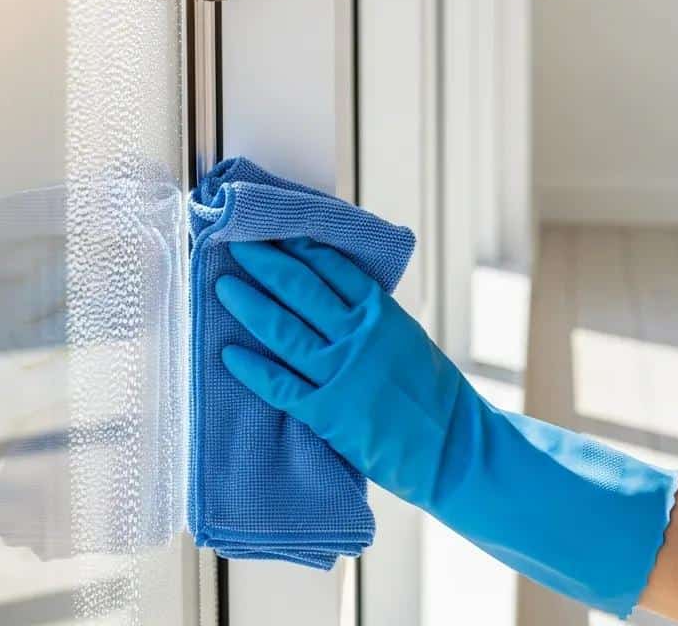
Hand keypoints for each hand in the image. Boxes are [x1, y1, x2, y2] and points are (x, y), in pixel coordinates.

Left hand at [218, 237, 463, 506]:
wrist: (454, 445)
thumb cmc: (434, 393)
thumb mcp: (407, 337)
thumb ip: (370, 316)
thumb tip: (333, 294)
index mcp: (380, 312)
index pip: (332, 267)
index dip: (298, 247)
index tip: (273, 231)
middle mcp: (357, 335)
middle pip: (300, 289)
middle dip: (265, 263)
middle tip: (235, 243)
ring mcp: (341, 373)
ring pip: (283, 329)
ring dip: (249, 305)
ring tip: (223, 286)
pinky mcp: (328, 412)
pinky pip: (281, 386)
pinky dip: (252, 370)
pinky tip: (228, 353)